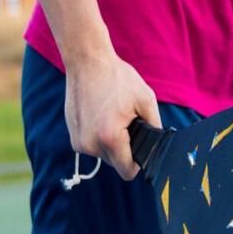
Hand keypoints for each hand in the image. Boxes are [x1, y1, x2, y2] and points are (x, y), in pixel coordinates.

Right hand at [64, 52, 161, 179]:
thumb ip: (155, 127)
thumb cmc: (118, 79)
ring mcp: (78, 140)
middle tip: (129, 124)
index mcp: (109, 138)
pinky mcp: (73, 134)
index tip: (144, 149)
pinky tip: (104, 116)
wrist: (87, 62)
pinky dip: (101, 136)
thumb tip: (159, 146)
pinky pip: (93, 144)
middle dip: (126, 148)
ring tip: (115, 117)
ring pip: (104, 154)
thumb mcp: (146, 100)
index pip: (127, 171)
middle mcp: (90, 144)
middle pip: (116, 163)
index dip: (139, 163)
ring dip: (113, 142)